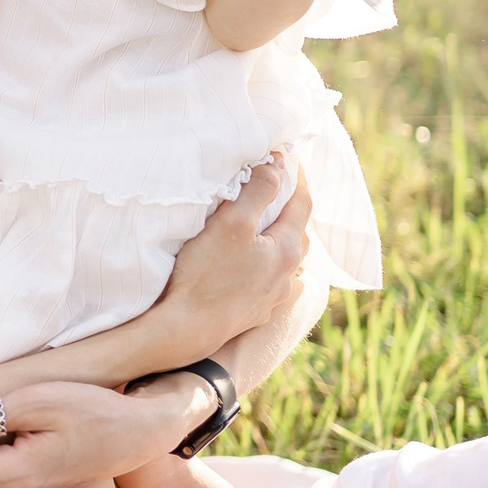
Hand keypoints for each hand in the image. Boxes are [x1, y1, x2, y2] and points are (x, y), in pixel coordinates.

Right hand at [128, 157, 312, 362]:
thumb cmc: (206, 274)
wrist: (185, 330)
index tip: (287, 157)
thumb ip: (258, 190)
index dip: (297, 177)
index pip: (302, 203)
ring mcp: (271, 298)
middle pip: (298, 234)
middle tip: (276, 189)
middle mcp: (286, 276)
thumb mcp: (232, 222)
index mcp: (286, 250)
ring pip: (286, 262)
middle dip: (290, 209)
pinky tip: (256, 268)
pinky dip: (267, 268)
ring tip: (267, 228)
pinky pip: (270, 284)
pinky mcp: (253, 314)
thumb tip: (279, 165)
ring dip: (280, 241)